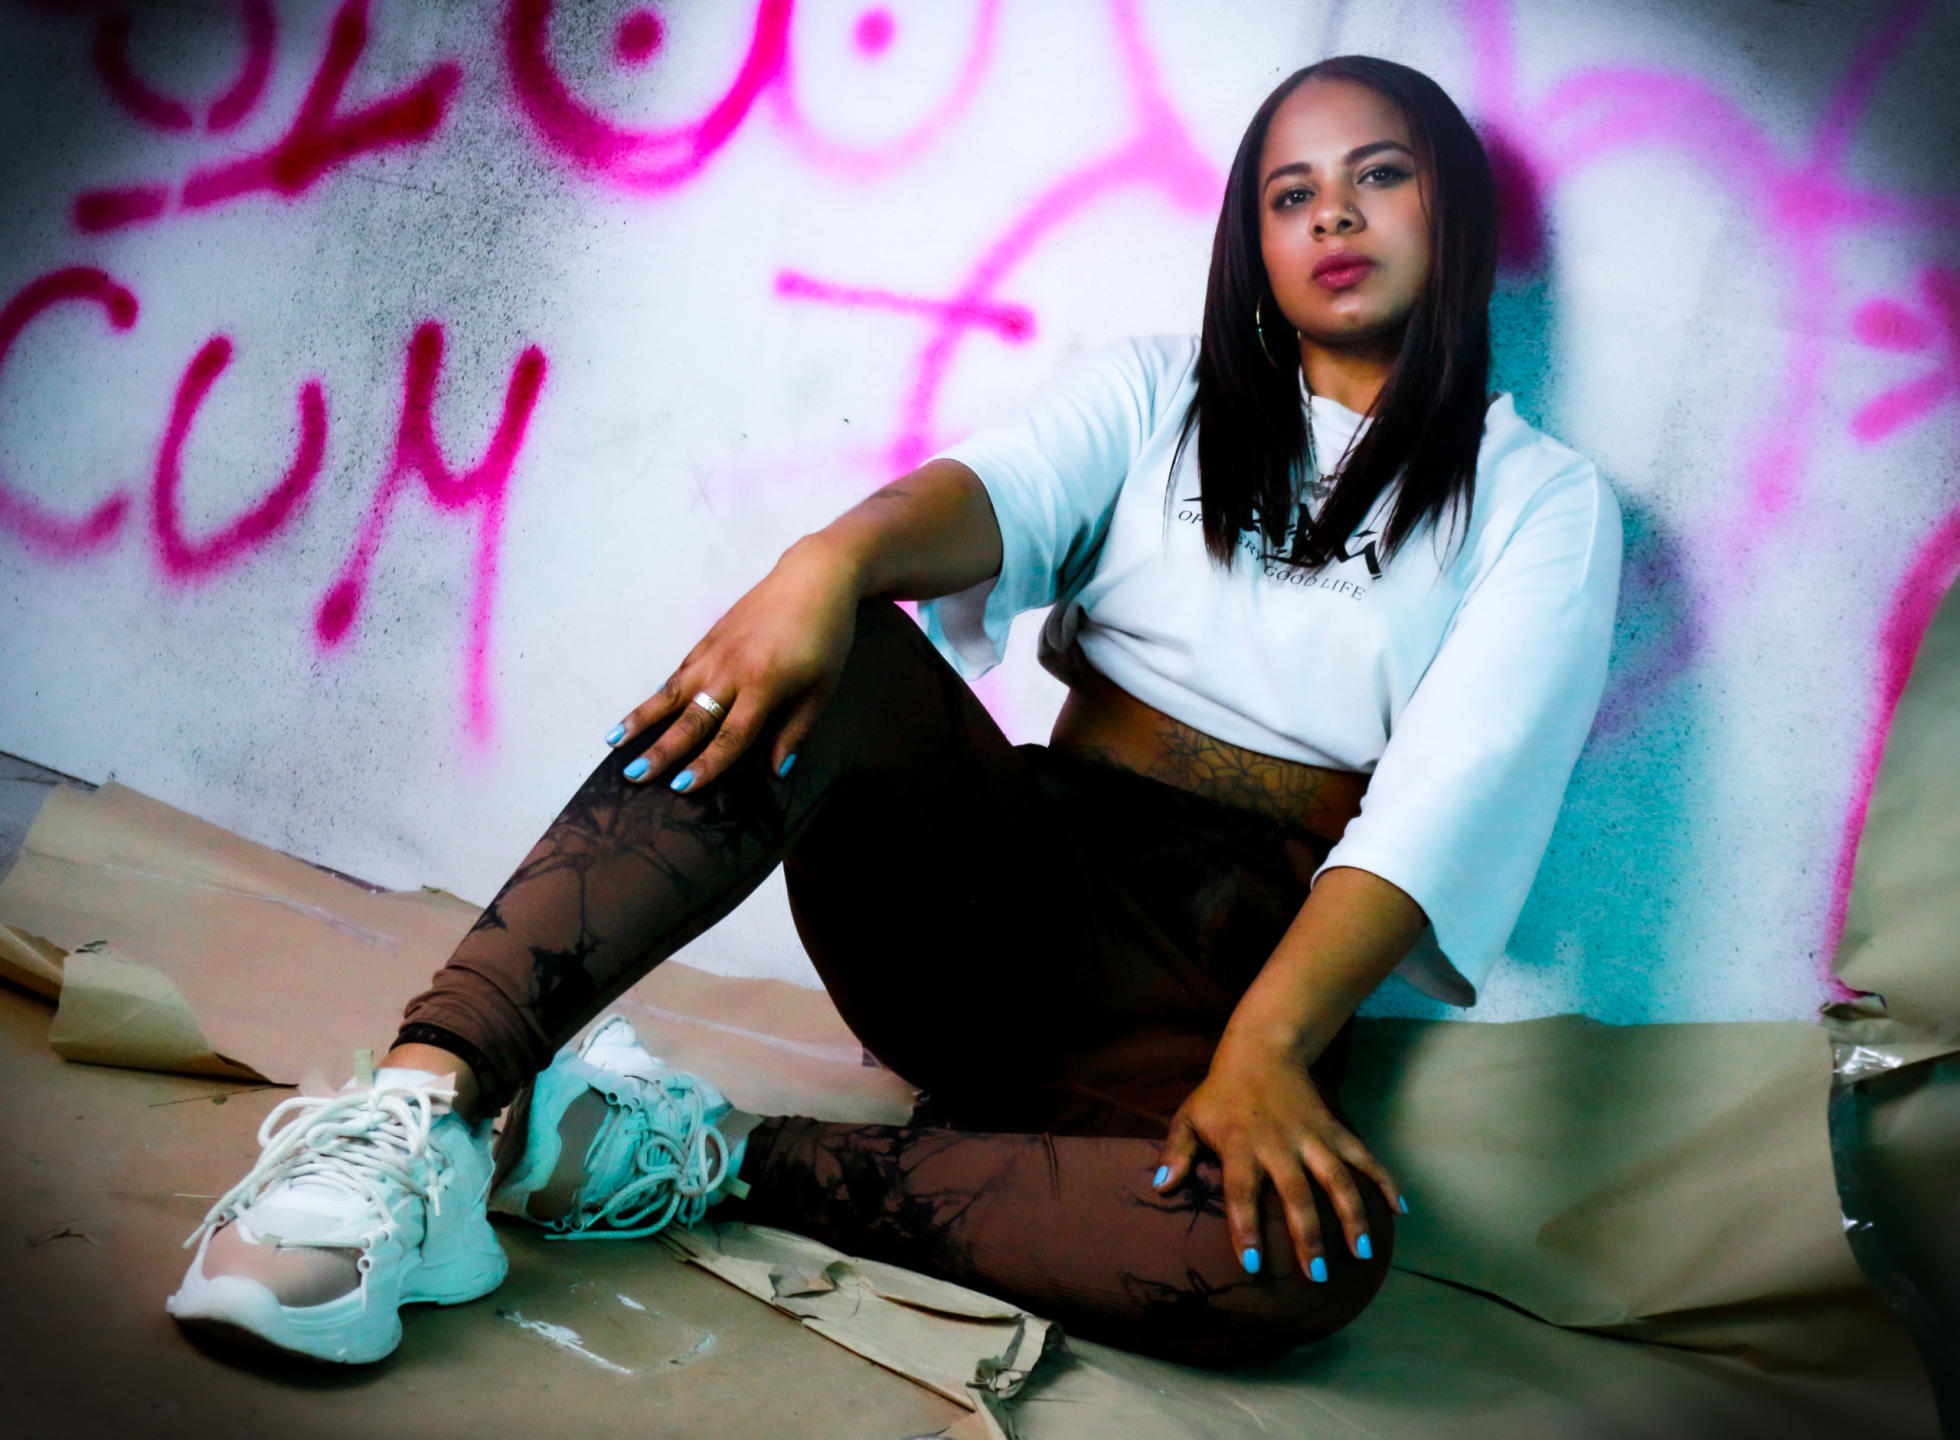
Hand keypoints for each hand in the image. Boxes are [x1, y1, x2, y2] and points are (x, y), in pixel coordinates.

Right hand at [610, 537, 862, 790]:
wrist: (814, 577)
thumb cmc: (827, 634)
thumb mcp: (823, 686)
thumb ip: (797, 730)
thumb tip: (778, 771)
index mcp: (764, 684)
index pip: (730, 735)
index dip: (706, 764)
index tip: (680, 788)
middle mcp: (732, 669)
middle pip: (691, 718)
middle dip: (661, 749)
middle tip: (634, 775)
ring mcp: (715, 652)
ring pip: (671, 692)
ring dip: (642, 719)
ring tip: (614, 742)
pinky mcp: (708, 639)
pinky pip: (678, 673)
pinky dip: (657, 694)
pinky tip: (640, 712)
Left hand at [1152, 1030, 1402, 1281]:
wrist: (1262, 1048)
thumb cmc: (1221, 1092)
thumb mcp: (1190, 1116)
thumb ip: (1175, 1152)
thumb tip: (1160, 1187)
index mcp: (1240, 1145)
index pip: (1242, 1193)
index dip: (1246, 1229)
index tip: (1254, 1266)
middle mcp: (1279, 1143)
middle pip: (1296, 1194)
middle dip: (1308, 1236)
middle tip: (1317, 1276)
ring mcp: (1311, 1136)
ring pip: (1336, 1178)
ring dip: (1352, 1216)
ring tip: (1362, 1253)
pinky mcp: (1333, 1129)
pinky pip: (1362, 1156)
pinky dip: (1383, 1179)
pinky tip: (1399, 1209)